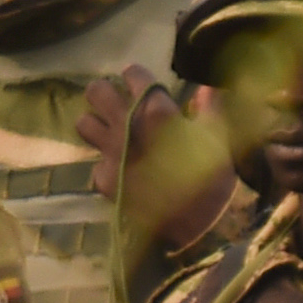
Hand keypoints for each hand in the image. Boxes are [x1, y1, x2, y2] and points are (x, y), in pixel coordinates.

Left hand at [84, 73, 238, 269]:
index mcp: (155, 110)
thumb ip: (209, 109)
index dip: (136, 76)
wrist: (194, 227)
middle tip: (117, 101)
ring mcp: (111, 153)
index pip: (133, 75)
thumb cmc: (211, 178)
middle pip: (96, 92)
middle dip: (105, 92)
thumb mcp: (218, 140)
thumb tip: (205, 89)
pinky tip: (120, 170)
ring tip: (111, 132)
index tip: (139, 81)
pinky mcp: (104, 180)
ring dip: (96, 124)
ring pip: (84, 124)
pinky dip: (105, 165)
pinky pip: (95, 164)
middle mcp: (126, 126)